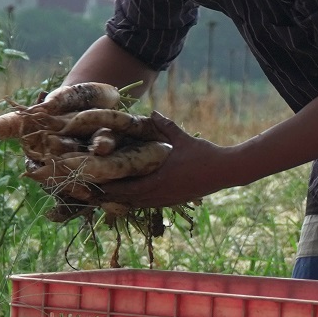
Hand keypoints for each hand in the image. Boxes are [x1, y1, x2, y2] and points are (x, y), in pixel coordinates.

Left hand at [92, 112, 242, 207]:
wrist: (225, 171)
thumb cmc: (204, 154)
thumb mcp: (182, 138)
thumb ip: (165, 126)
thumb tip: (151, 112)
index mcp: (158, 180)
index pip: (126, 189)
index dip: (108, 188)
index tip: (92, 183)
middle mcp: (160, 194)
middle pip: (127, 200)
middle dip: (109, 196)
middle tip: (92, 191)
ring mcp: (167, 199)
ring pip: (137, 204)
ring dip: (121, 200)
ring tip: (105, 195)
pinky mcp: (173, 201)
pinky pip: (148, 204)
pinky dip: (136, 200)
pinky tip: (129, 196)